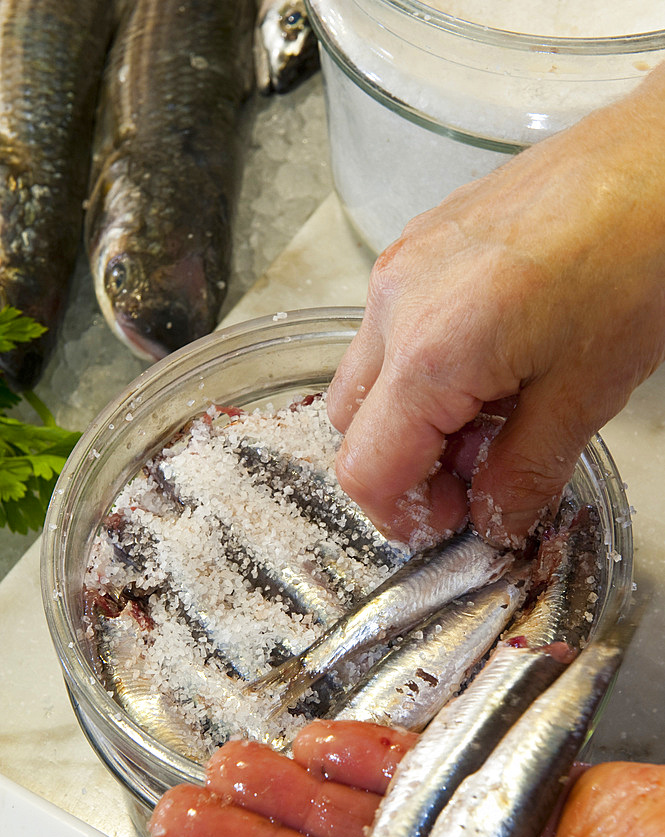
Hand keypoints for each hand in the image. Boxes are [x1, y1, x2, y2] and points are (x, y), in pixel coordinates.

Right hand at [327, 62, 664, 547]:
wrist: (654, 160)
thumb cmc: (634, 258)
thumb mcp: (585, 397)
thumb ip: (523, 475)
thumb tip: (492, 517)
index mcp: (427, 354)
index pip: (365, 471)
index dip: (404, 516)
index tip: (452, 520)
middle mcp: (394, 304)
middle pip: (350, 427)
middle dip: (405, 467)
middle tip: (475, 472)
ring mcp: (400, 265)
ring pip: (367, 377)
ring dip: (413, 418)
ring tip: (491, 412)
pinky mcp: (419, 242)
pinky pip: (390, 327)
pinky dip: (422, 367)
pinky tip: (489, 360)